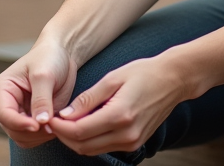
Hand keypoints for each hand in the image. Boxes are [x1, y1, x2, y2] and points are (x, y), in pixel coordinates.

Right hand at [0, 39, 77, 148]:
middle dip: (34, 131)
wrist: (61, 55)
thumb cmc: (48, 58)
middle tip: (54, 124)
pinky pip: (34, 138)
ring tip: (57, 123)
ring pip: (23, 138)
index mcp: (2, 90)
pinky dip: (45, 136)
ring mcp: (18, 114)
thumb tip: (40, 123)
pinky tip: (57, 124)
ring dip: (40, 136)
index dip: (20, 124)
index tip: (38, 125)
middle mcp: (6, 105)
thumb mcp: (44, 75)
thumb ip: (41, 99)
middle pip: (13, 130)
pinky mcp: (31, 120)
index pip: (5, 115)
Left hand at [47, 52, 191, 155]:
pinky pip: (104, 147)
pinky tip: (84, 125)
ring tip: (65, 123)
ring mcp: (132, 142)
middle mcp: (127, 134)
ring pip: (92, 150)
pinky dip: (90, 140)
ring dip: (75, 140)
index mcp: (120, 115)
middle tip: (53, 122)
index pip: (79, 132)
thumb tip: (65, 115)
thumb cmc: (143, 73)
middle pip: (83, 146)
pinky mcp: (135, 144)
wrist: (173, 80)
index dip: (60, 128)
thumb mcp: (112, 78)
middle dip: (64, 136)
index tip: (50, 118)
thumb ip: (88, 98)